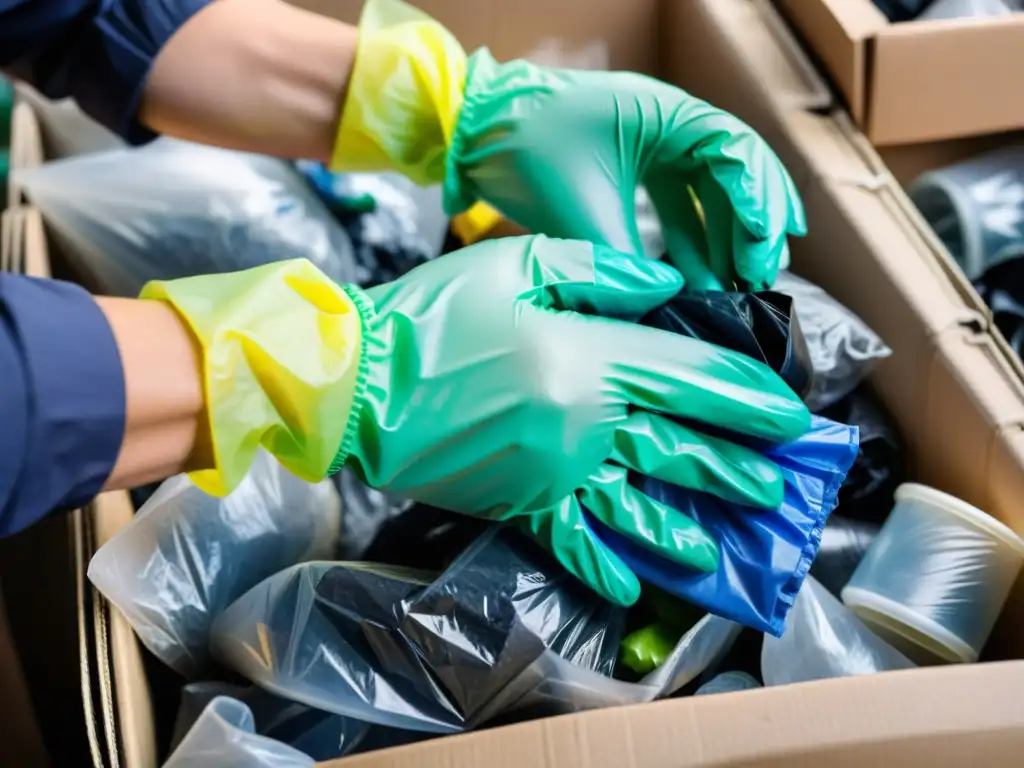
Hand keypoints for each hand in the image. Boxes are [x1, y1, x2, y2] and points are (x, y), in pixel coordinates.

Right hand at [144, 237, 808, 605]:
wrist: (358, 380)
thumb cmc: (437, 313)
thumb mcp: (520, 263)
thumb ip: (603, 274)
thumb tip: (671, 290)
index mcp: (592, 359)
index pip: (693, 378)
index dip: (748, 393)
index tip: (788, 409)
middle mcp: (587, 426)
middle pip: (681, 448)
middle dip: (738, 467)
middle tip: (780, 486)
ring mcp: (554, 474)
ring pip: (638, 508)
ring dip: (686, 529)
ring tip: (724, 547)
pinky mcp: (516, 505)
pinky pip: (570, 542)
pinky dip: (601, 566)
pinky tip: (631, 586)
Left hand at [445, 54, 806, 290]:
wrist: (474, 134)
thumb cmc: (524, 147)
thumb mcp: (579, 209)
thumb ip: (624, 260)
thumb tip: (659, 311)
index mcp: (666, 113)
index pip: (736, 151)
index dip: (758, 199)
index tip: (762, 248)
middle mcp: (671, 126)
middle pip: (736, 174)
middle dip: (753, 227)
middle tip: (761, 277)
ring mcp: (656, 147)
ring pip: (711, 196)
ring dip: (725, 242)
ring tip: (736, 291)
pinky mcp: (637, 172)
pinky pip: (678, 209)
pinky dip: (690, 245)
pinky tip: (697, 284)